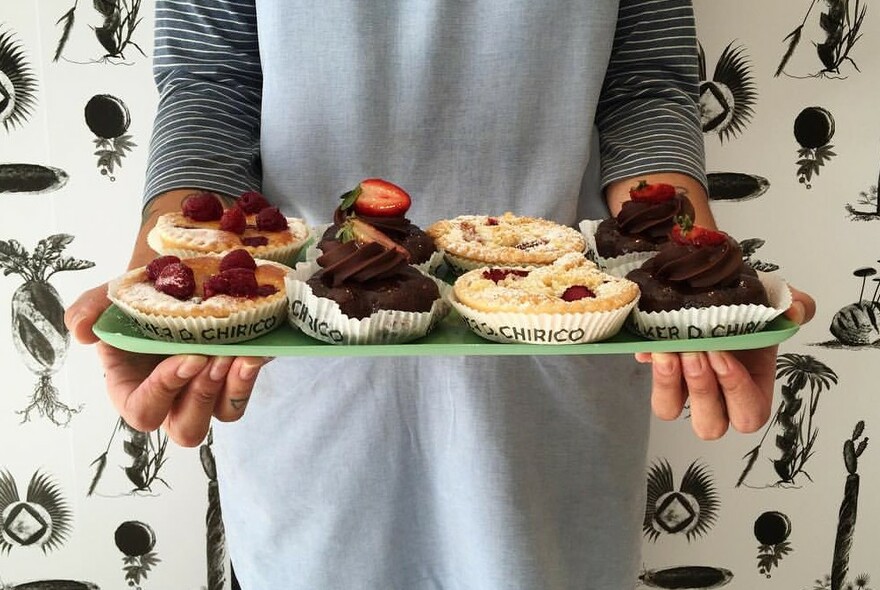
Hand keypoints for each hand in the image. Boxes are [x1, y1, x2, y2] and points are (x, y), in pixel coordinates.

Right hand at [65, 284, 270, 446]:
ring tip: (238, 357)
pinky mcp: (233, 380)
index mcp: (131, 388)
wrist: (184, 275)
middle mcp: (171, 399)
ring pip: (222, 415)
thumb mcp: (114, 296)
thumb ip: (91, 310)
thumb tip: (79, 330)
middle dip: (201, 397)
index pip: (143, 411)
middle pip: (187, 430)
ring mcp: (206, 392)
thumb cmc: (144, 294)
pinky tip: (253, 354)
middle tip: (212, 360)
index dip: (163, 392)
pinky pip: (242, 396)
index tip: (187, 358)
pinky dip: (248, 378)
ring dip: (230, 390)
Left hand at [635, 285, 815, 439]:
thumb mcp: (776, 300)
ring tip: (668, 352)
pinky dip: (649, 365)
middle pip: (710, 425)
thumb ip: (798, 305)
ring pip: (669, 411)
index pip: (749, 414)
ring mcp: (684, 387)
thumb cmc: (747, 303)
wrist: (713, 285)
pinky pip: (649, 384)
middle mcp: (717, 396)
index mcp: (753, 388)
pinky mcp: (660, 372)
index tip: (722, 355)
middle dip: (702, 390)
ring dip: (668, 385)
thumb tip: (795, 313)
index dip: (735, 391)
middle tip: (695, 355)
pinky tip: (652, 344)